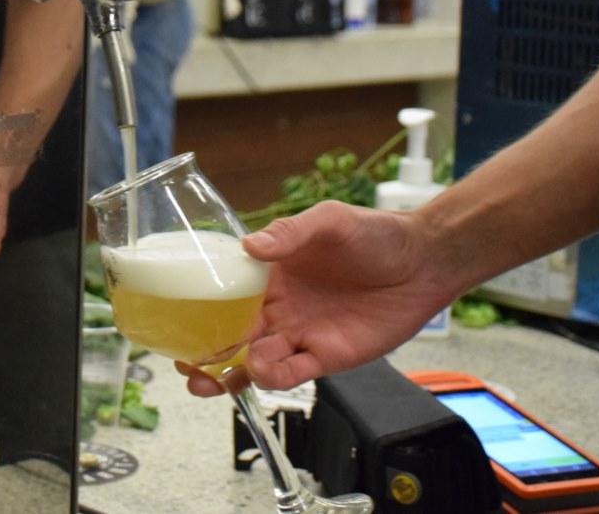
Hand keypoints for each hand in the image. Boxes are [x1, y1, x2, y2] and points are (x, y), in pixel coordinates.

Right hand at [176, 201, 458, 396]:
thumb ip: (290, 232)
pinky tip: (264, 371)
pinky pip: (291, 375)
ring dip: (231, 373)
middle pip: (230, 336)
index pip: (223, 295)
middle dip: (203, 354)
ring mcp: (300, 333)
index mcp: (270, 272)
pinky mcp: (326, 356)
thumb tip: (251, 245)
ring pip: (254, 362)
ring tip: (215, 377)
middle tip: (185, 365)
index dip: (198, 310)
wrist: (422, 262)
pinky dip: (273, 378)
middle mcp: (279, 306)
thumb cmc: (375, 234)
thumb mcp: (329, 220)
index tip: (176, 321)